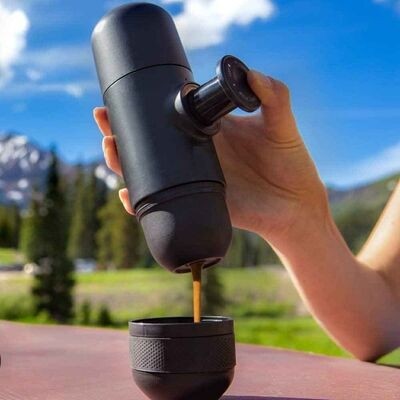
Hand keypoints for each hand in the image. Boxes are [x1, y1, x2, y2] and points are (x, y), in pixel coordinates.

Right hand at [93, 71, 328, 247]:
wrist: (296, 206)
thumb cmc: (291, 164)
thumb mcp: (281, 124)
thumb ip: (272, 94)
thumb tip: (248, 72)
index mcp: (208, 131)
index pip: (167, 115)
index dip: (142, 107)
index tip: (122, 95)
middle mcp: (194, 154)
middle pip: (148, 143)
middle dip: (119, 132)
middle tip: (104, 121)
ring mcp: (192, 180)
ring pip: (147, 172)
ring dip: (122, 163)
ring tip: (111, 150)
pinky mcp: (195, 204)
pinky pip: (160, 204)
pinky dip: (140, 202)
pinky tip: (127, 194)